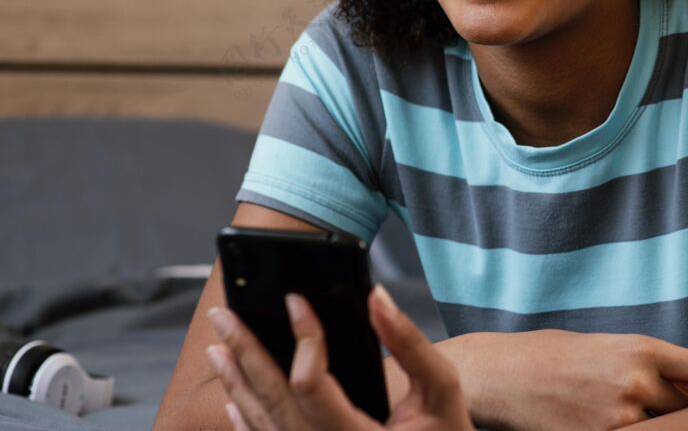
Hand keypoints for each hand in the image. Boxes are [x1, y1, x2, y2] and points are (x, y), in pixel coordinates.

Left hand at [205, 285, 471, 429]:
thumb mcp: (441, 388)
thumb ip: (410, 341)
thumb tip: (376, 297)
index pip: (311, 385)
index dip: (303, 338)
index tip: (296, 299)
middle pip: (273, 400)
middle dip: (246, 352)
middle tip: (224, 313)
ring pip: (262, 423)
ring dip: (237, 382)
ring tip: (219, 345)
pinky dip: (246, 419)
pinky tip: (235, 397)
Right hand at [456, 329, 687, 430]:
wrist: (502, 375)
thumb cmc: (554, 356)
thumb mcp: (608, 347)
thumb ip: (651, 366)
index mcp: (641, 349)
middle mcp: (636, 382)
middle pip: (687, 409)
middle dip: (687, 412)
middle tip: (680, 410)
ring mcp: (619, 418)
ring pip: (666, 430)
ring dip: (661, 427)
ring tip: (635, 412)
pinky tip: (623, 425)